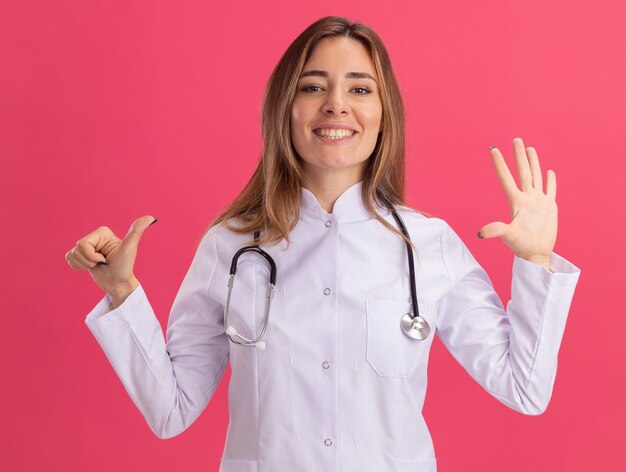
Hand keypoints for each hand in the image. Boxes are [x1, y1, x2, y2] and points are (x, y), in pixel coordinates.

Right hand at [65, 215, 156, 297]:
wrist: (119, 284)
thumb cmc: (125, 267)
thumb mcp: (130, 248)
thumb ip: (136, 232)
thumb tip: (151, 217)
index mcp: (102, 232)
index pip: (82, 244)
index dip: (92, 256)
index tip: (106, 258)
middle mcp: (94, 237)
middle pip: (77, 249)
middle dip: (88, 261)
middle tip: (103, 263)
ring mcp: (87, 247)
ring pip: (72, 254)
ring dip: (84, 265)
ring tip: (98, 265)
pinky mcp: (81, 256)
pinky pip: (68, 259)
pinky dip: (78, 266)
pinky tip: (91, 267)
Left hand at [477, 138, 556, 269]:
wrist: (536, 254)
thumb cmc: (522, 246)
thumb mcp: (509, 236)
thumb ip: (496, 231)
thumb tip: (480, 234)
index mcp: (516, 201)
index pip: (506, 178)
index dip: (500, 163)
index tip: (493, 149)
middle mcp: (526, 198)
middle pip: (522, 172)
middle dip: (518, 156)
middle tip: (515, 139)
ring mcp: (538, 202)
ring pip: (535, 177)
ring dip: (533, 163)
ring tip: (529, 148)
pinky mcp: (549, 207)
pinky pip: (550, 190)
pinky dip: (550, 181)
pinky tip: (549, 171)